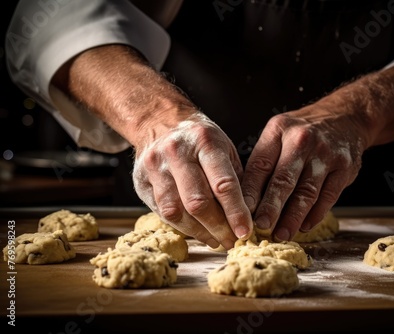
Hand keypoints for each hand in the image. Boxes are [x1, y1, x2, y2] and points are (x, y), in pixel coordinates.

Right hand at [133, 112, 252, 249]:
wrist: (160, 122)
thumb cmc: (200, 139)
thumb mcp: (225, 148)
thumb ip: (236, 179)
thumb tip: (248, 216)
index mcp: (205, 142)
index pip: (223, 184)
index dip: (236, 212)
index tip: (245, 232)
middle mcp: (177, 153)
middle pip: (198, 202)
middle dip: (218, 227)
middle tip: (232, 241)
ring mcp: (155, 167)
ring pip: (176, 211)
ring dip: (199, 232)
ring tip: (216, 240)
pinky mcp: (141, 182)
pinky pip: (162, 213)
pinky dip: (182, 227)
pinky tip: (197, 231)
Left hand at [241, 98, 365, 241]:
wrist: (344, 117)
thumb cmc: (303, 132)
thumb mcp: (279, 134)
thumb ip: (265, 162)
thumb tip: (245, 200)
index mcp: (279, 131)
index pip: (260, 165)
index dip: (251, 192)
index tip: (243, 213)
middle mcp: (302, 140)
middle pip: (283, 180)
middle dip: (271, 208)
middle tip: (261, 228)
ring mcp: (326, 154)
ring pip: (307, 192)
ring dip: (293, 217)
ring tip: (281, 234)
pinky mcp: (345, 167)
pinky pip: (328, 196)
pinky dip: (315, 214)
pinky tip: (304, 226)